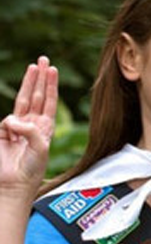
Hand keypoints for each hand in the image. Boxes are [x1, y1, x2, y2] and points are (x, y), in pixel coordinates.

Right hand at [0, 56, 58, 193]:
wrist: (15, 184)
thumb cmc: (32, 169)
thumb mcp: (41, 148)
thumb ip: (31, 131)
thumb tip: (13, 118)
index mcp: (45, 127)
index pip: (48, 101)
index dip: (50, 85)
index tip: (52, 69)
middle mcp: (32, 124)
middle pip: (36, 95)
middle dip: (40, 77)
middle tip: (43, 60)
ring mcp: (17, 127)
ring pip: (23, 100)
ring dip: (29, 83)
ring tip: (34, 67)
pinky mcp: (3, 132)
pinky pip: (7, 121)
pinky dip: (11, 125)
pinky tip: (13, 134)